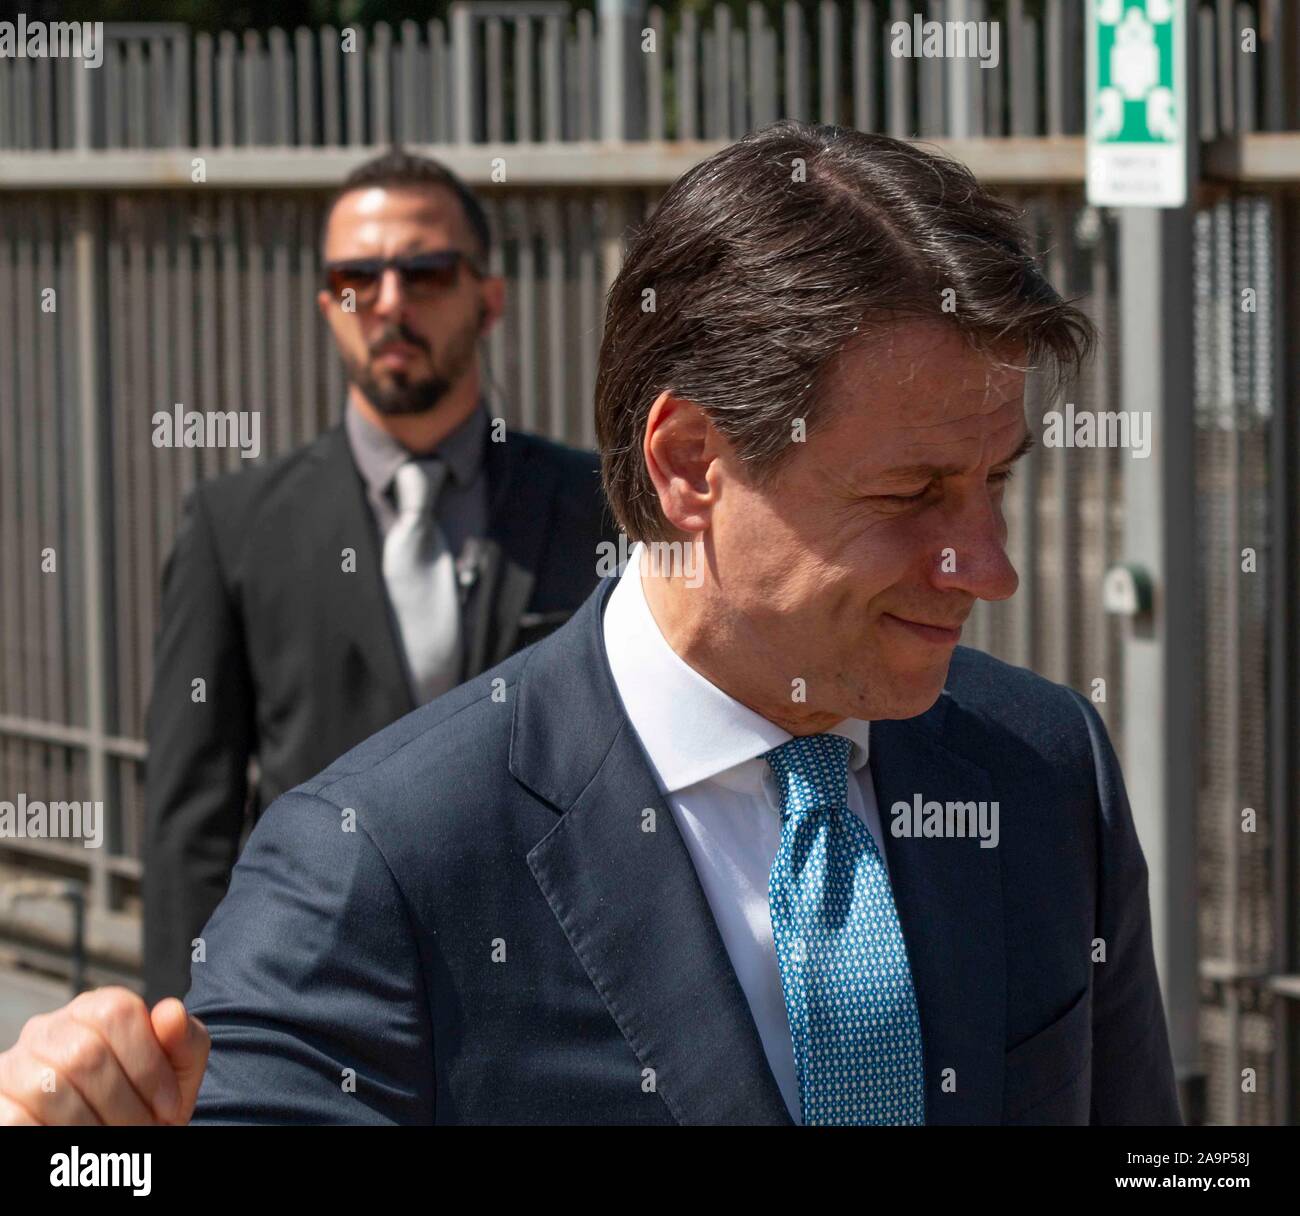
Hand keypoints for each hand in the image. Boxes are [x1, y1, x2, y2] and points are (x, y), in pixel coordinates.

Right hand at [0, 987, 208, 1124]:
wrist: (116, 1139)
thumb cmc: (149, 1101)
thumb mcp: (179, 1071)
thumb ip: (185, 1040)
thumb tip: (170, 1011)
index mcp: (95, 1008)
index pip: (117, 1011)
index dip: (149, 1065)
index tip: (169, 1106)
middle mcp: (50, 1028)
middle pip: (86, 1053)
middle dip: (124, 1103)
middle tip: (143, 1131)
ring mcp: (16, 1064)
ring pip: (51, 1086)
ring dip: (92, 1125)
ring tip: (114, 1140)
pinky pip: (18, 1117)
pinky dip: (55, 1135)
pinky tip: (78, 1143)